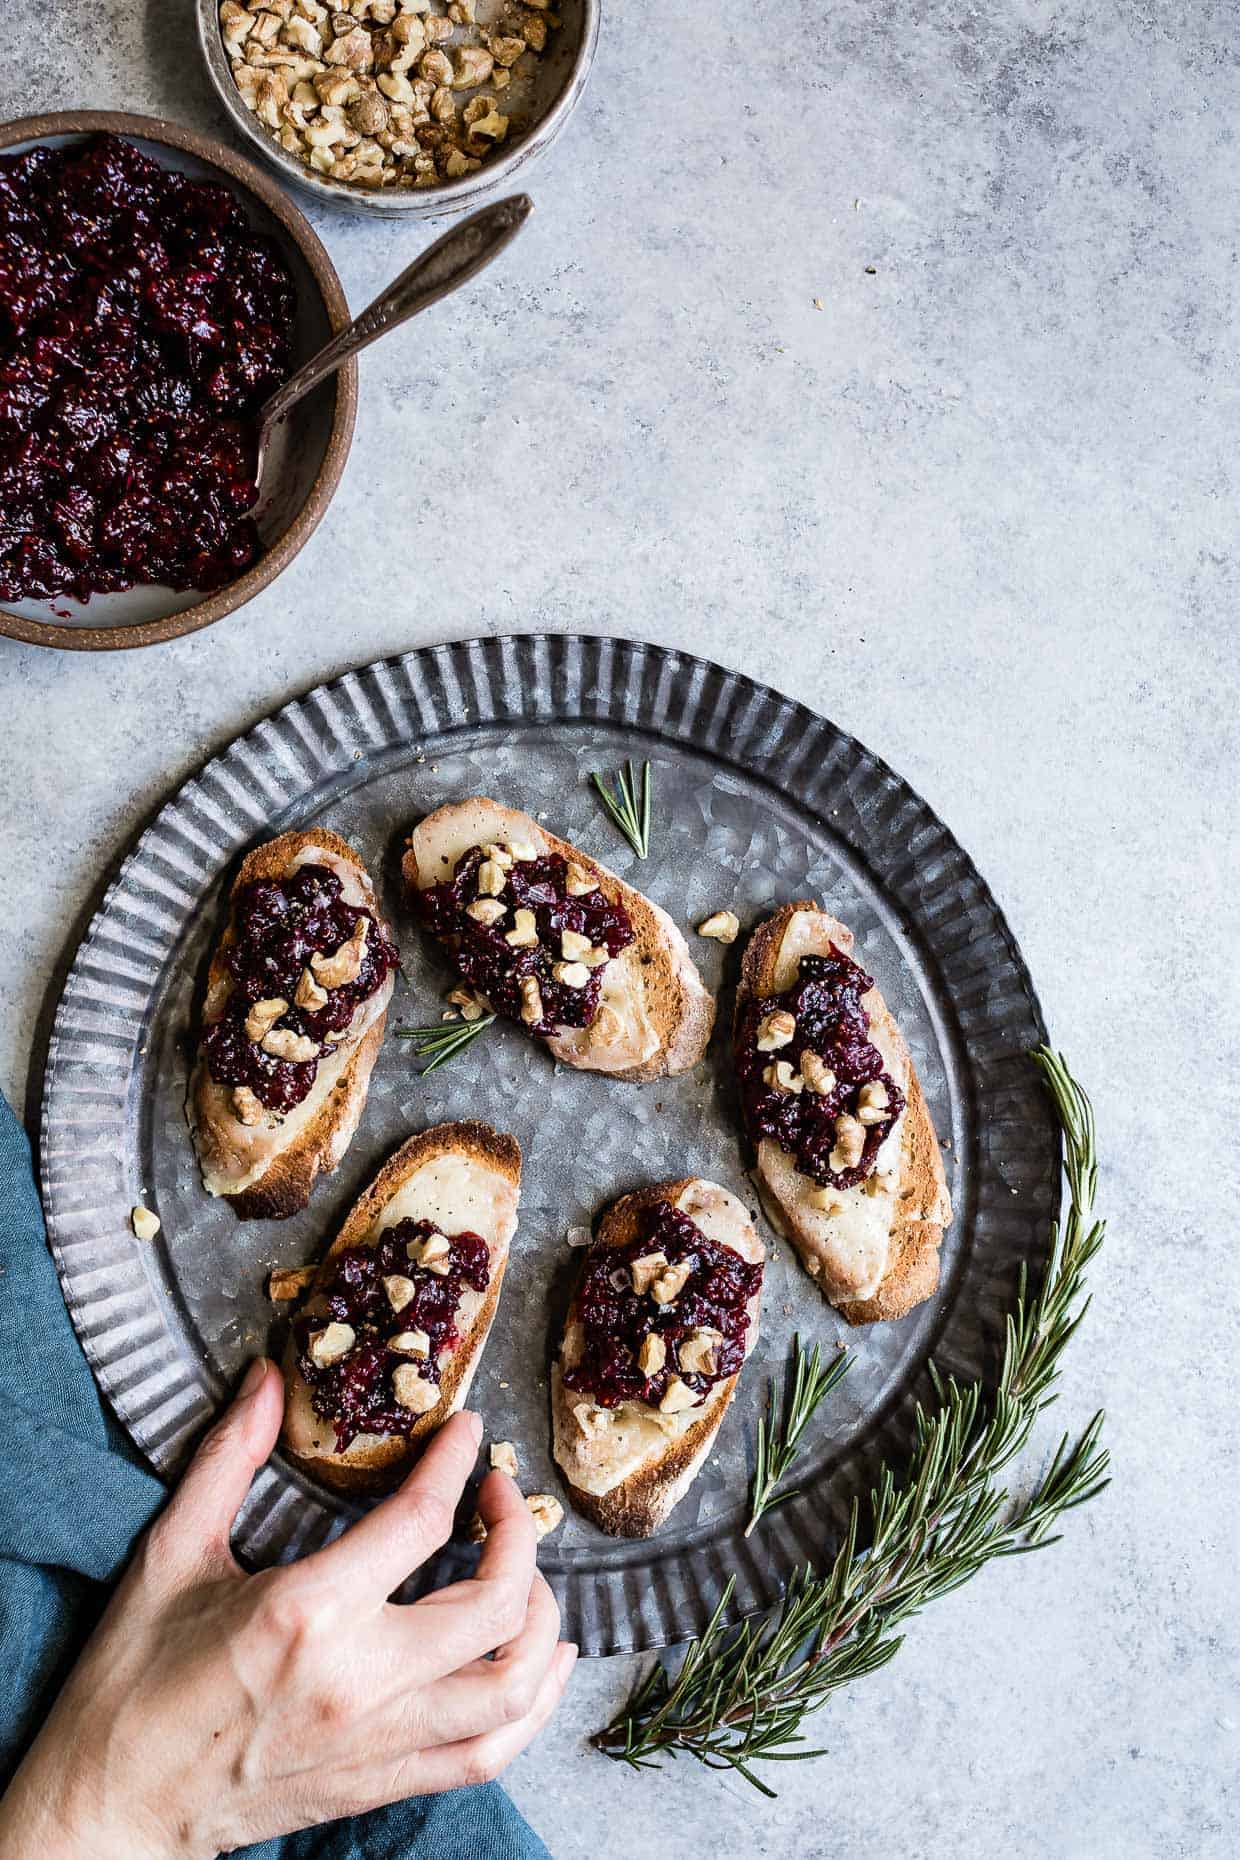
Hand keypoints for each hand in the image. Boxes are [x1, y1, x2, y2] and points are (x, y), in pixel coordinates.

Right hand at [0, 1360, 575, 1859]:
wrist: (108, 1811)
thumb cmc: (130, 1685)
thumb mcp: (172, 1553)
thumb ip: (229, 1457)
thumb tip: (266, 1378)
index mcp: (305, 1613)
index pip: (421, 1521)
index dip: (456, 1463)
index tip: (467, 1431)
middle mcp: (359, 1681)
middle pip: (494, 1605)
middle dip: (517, 1536)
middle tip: (500, 1495)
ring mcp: (379, 1742)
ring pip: (511, 1687)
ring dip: (542, 1620)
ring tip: (528, 1574)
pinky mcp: (382, 1783)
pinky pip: (490, 1751)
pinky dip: (533, 1706)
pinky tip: (540, 1664)